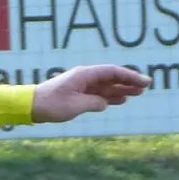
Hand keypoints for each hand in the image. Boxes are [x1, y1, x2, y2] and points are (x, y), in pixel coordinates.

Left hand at [30, 64, 152, 123]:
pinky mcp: (79, 94)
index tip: (144, 82)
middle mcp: (85, 77)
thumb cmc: (51, 104)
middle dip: (130, 81)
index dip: (130, 76)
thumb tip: (105, 102)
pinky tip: (121, 100)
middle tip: (146, 87)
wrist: (32, 106)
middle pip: (112, 77)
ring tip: (138, 94)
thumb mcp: (74, 106)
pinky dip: (111, 97)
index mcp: (85, 75)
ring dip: (122, 89)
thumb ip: (94, 103)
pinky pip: (99, 94)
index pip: (113, 72)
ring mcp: (82, 85)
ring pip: (107, 86)